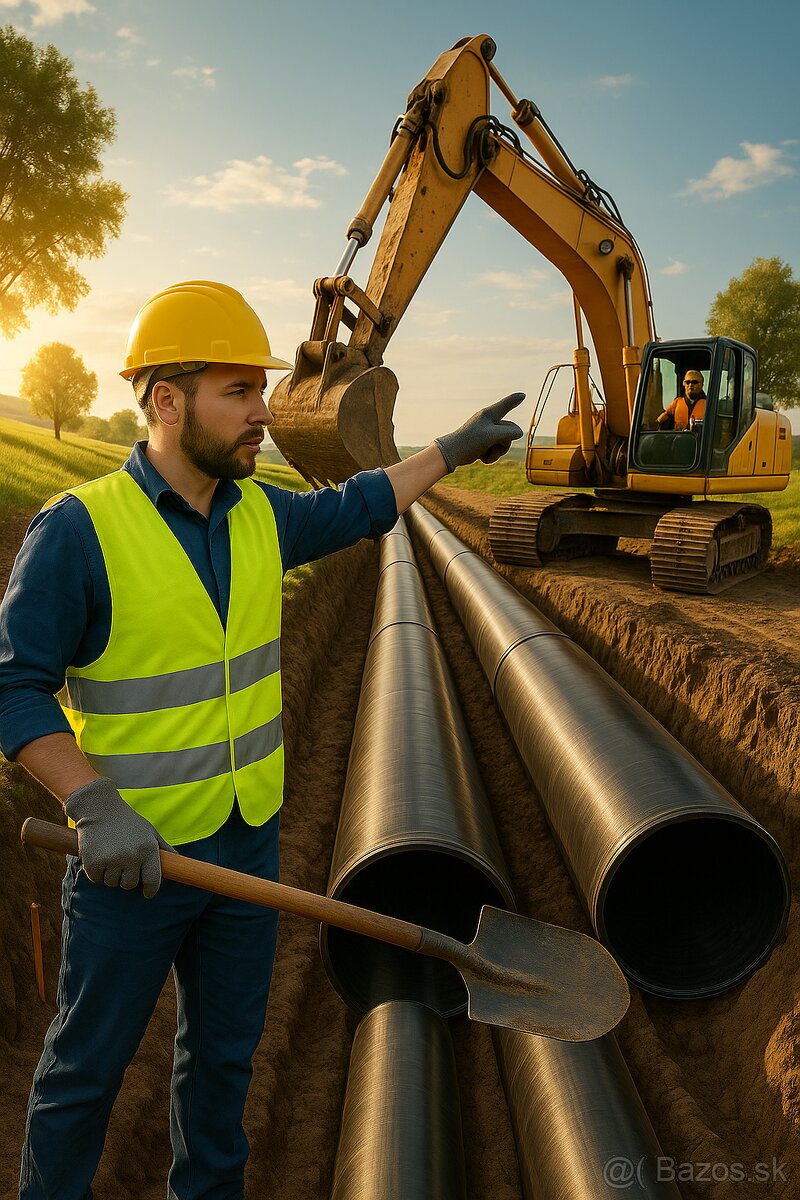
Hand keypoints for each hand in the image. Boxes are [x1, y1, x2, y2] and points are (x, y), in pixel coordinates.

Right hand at [65, 777, 175, 898]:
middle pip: (130, 885)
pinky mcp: (93, 863)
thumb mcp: (149, 831)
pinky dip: (96, 872)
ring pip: (113, 883)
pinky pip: (96, 879)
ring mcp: (112, 860)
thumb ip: (163, 848)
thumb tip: (178, 860)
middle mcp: (131, 856)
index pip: (153, 881)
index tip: (147, 893)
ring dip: (110, 875)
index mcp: (148, 849)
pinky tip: (98, 856)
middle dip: (126, 878)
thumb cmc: (127, 821)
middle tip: (122, 863)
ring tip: (110, 856)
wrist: (99, 809)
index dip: (151, 890)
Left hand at [434, 393, 524, 472]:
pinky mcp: (483, 443)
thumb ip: (509, 432)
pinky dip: (491, 456)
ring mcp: (486, 433)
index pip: (506, 405)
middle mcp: (488, 422)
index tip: (523, 395)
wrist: (452, 454)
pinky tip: (481, 457)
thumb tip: (519, 433)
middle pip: (510, 430)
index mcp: (489, 414)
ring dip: (498, 451)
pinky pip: (496, 450)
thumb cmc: (470, 441)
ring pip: (504, 442)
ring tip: (486, 452)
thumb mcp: (492, 435)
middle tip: (493, 445)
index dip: (515, 400)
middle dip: (505, 442)